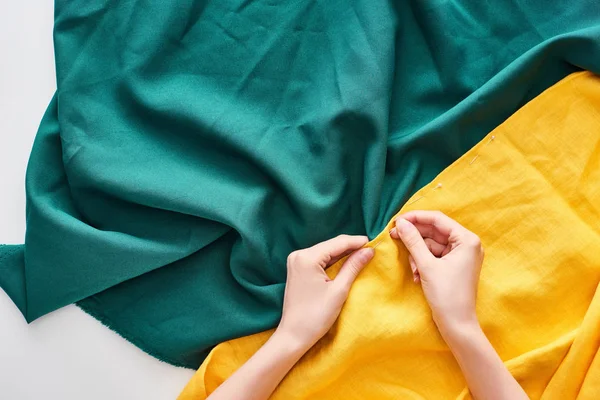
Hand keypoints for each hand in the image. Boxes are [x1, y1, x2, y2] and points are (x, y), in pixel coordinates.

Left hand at [277, 235, 374, 348]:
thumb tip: (369, 251)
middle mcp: (299, 255)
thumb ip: (353, 267)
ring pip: (325, 251)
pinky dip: (333, 261)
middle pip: (331, 245)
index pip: (338, 243)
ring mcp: (296, 261)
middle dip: (351, 247)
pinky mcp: (297, 269)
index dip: (357, 242)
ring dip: (343, 253)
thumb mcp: (339, 290)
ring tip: (362, 255)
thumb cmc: (316, 316)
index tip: (375, 243)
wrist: (293, 335)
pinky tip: (346, 263)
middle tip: (371, 250)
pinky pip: (319, 259)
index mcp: (307, 257)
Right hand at [390, 211, 483, 334]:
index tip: (397, 220)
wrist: (457, 325)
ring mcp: (461, 255)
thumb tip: (400, 224)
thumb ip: (413, 241)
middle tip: (394, 236)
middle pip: (434, 231)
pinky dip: (423, 262)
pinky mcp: (454, 265)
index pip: (438, 219)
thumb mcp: (426, 265)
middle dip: (414, 238)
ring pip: (431, 244)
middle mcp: (467, 244)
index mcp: (467, 240)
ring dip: (418, 254)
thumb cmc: (447, 295)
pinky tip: (418, 275)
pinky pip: (434, 255)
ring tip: (414, 270)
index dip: (415, 217)